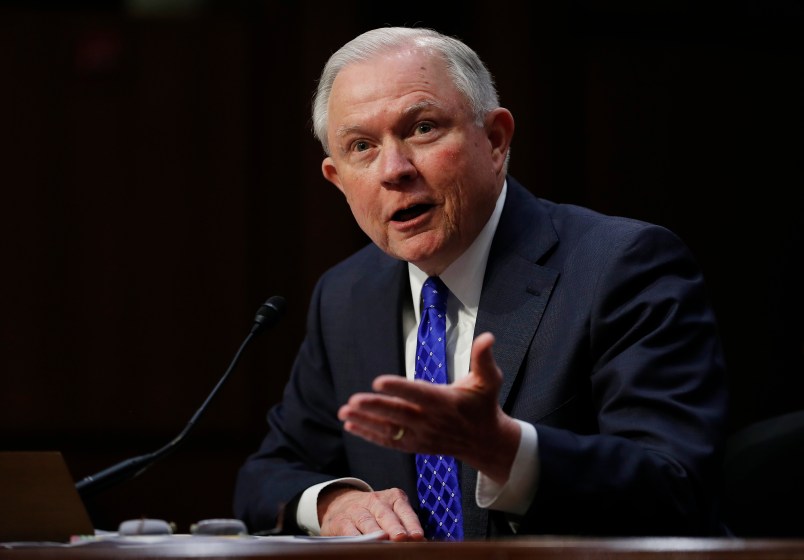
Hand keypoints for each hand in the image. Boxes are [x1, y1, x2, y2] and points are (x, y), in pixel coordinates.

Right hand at [318, 486, 424, 540]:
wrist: (341, 504)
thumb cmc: (374, 513)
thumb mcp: (391, 512)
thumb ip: (404, 524)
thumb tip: (419, 542)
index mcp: (392, 497)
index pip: (404, 509)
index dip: (411, 523)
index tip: (417, 536)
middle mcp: (374, 501)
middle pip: (385, 514)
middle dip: (394, 527)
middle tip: (401, 538)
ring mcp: (356, 510)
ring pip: (366, 521)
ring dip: (375, 533)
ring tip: (382, 540)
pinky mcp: (341, 521)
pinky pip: (349, 530)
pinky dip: (356, 538)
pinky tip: (363, 545)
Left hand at [337, 332, 520, 482]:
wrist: (485, 441)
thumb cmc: (484, 404)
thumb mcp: (489, 380)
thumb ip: (484, 358)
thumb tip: (488, 336)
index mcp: (445, 401)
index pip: (418, 393)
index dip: (399, 387)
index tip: (378, 381)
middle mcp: (431, 420)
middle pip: (399, 414)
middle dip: (375, 407)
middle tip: (353, 400)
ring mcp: (421, 436)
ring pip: (389, 429)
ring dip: (365, 421)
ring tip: (344, 411)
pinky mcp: (415, 445)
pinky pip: (389, 441)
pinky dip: (369, 434)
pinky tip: (351, 425)